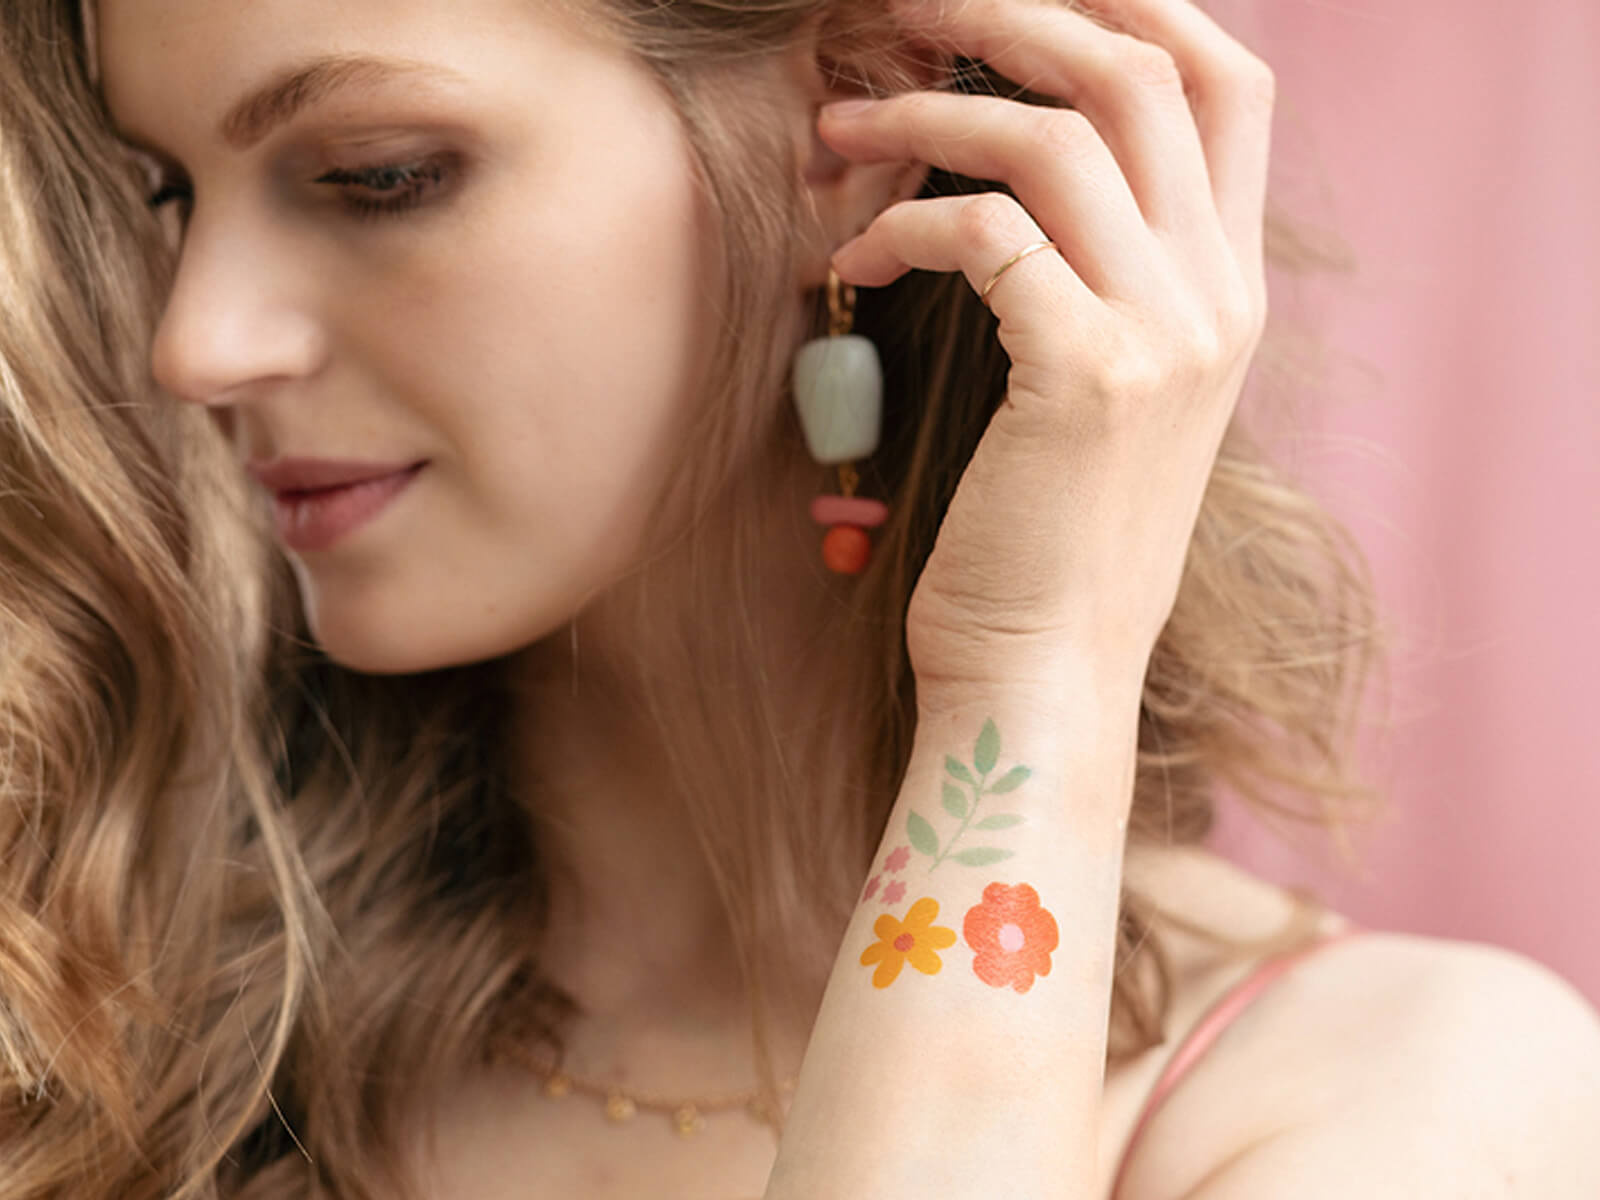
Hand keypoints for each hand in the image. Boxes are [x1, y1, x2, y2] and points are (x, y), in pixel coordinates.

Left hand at [819, 0, 1273, 689]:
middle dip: (1015, 13)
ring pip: (1060, 135)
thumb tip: (1000, 179)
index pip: (1228, 83)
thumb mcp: (1097, 393)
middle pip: (1143, 72)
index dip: (1138, 2)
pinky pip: (987, 235)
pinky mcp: (1089, 378)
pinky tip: (852, 257)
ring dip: (932, 109)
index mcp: (1228, 290)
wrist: (1044, 674)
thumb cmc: (1042, 540)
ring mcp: (1166, 335)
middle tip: (905, 11)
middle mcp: (1219, 297)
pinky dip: (904, 225)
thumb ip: (1089, 278)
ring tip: (838, 125)